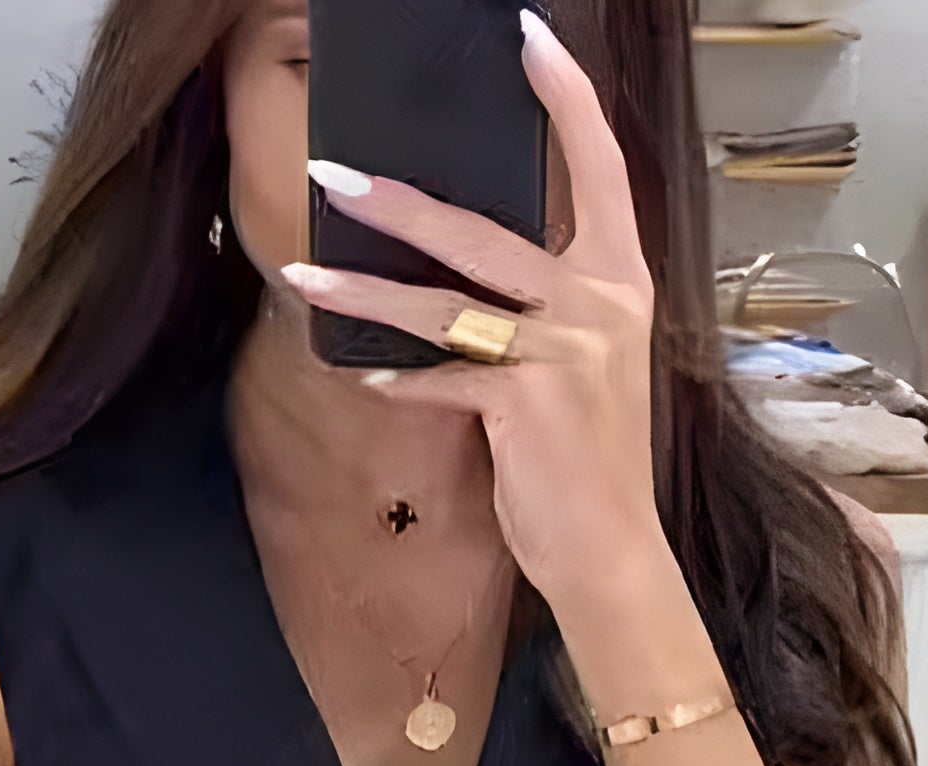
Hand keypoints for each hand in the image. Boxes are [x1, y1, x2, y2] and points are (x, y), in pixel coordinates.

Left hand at [283, 10, 677, 623]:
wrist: (613, 552)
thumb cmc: (591, 461)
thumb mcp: (587, 365)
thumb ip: (549, 307)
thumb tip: (479, 266)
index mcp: (621, 279)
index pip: (601, 165)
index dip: (565, 99)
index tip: (528, 37)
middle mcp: (596, 303)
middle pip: (484, 230)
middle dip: (400, 202)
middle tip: (335, 172)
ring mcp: (562, 352)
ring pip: (443, 305)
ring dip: (365, 291)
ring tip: (306, 274)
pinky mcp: (524, 406)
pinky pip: (440, 382)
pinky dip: (397, 383)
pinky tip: (360, 375)